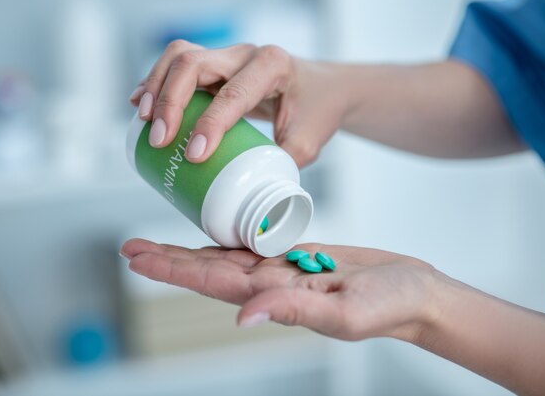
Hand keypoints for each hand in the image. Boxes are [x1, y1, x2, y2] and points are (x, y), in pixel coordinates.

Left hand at [120, 239, 439, 341]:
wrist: (414, 291)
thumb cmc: (390, 306)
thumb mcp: (346, 312)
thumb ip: (296, 312)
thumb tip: (242, 316)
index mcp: (277, 298)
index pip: (213, 282)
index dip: (174, 270)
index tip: (138, 259)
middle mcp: (272, 285)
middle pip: (209, 269)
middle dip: (168, 259)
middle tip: (130, 246)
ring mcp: (284, 270)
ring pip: (226, 256)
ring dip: (189, 249)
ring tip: (157, 240)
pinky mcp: (299, 254)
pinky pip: (254, 242)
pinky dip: (227, 234)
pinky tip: (212, 227)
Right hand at [129, 41, 348, 166]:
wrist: (322, 87)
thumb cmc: (317, 111)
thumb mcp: (308, 142)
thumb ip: (282, 166)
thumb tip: (249, 198)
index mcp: (272, 66)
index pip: (234, 92)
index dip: (209, 123)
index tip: (193, 155)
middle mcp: (245, 54)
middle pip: (194, 62)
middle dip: (170, 101)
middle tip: (159, 141)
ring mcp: (227, 55)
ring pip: (179, 56)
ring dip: (156, 87)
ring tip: (143, 120)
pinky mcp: (214, 65)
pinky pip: (177, 64)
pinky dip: (156, 82)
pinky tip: (140, 104)